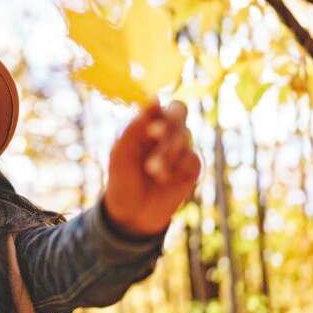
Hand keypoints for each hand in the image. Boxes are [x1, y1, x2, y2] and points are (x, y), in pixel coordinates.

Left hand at [102, 98, 200, 236]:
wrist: (132, 213)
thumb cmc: (122, 179)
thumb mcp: (120, 153)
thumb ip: (134, 127)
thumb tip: (153, 99)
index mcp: (146, 124)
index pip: (158, 105)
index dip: (155, 109)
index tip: (146, 120)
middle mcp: (167, 131)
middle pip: (179, 110)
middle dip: (167, 121)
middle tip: (153, 134)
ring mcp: (181, 148)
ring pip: (184, 135)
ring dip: (166, 151)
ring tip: (151, 170)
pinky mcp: (192, 167)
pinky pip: (192, 157)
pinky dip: (178, 167)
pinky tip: (165, 180)